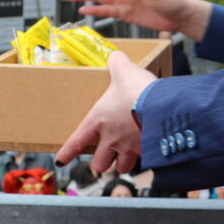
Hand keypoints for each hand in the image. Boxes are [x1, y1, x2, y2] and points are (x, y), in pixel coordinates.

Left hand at [55, 52, 156, 173]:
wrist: (163, 106)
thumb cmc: (138, 90)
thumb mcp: (124, 71)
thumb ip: (117, 63)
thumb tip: (115, 56)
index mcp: (99, 120)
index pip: (77, 141)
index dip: (67, 152)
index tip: (61, 160)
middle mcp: (111, 139)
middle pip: (100, 164)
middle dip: (103, 161)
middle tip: (108, 155)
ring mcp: (130, 148)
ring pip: (122, 167)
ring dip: (123, 163)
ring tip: (128, 155)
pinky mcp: (147, 152)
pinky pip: (144, 161)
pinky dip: (144, 157)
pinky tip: (149, 149)